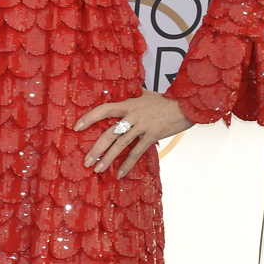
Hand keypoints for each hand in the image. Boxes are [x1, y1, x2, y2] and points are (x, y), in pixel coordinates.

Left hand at [73, 90, 192, 178]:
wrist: (186, 104)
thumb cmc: (166, 100)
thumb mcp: (147, 94)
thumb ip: (134, 94)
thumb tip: (128, 90)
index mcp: (129, 104)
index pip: (104, 109)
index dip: (89, 118)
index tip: (77, 127)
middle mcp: (133, 115)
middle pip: (109, 133)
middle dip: (96, 148)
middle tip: (86, 161)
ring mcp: (142, 126)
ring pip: (120, 144)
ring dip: (108, 158)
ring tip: (98, 169)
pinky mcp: (152, 136)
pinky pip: (137, 152)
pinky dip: (128, 164)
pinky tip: (120, 174)